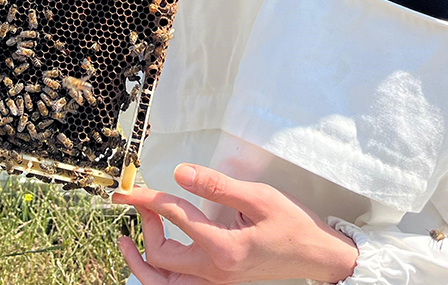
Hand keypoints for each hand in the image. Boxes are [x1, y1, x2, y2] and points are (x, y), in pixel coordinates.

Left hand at [111, 163, 358, 283]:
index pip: (173, 217)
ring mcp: (216, 282)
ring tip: (130, 239)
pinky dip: (160, 273)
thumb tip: (181, 173)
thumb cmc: (294, 225)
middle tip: (142, 205)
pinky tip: (156, 254)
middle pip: (159, 258)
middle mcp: (215, 271)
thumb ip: (217, 186)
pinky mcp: (219, 282)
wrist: (317, 255)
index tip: (130, 191)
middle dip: (144, 228)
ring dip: (142, 261)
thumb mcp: (259, 197)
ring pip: (163, 283)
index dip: (148, 199)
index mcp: (223, 248)